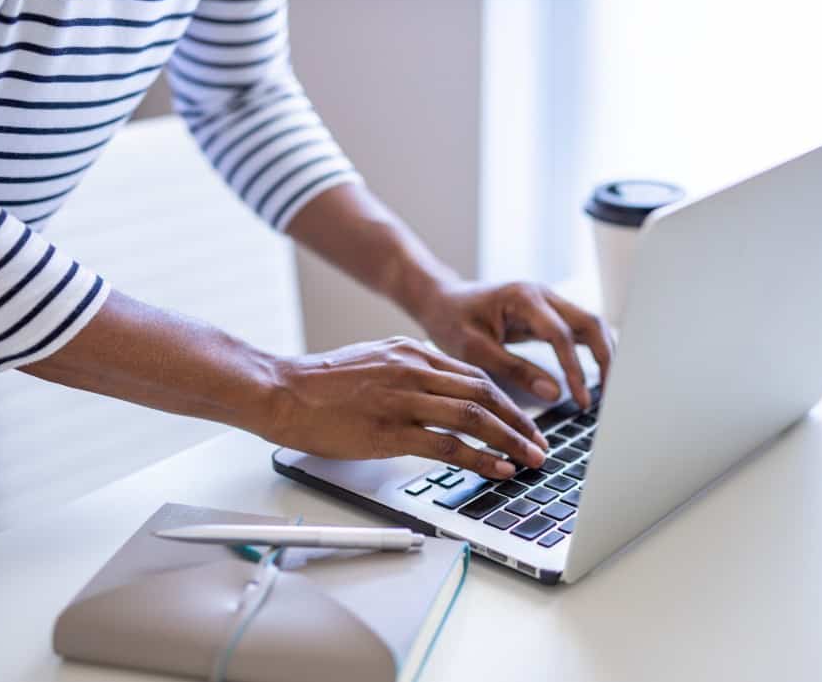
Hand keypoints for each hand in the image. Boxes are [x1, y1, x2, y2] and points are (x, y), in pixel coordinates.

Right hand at [264, 337, 548, 477]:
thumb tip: (442, 394)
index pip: (475, 375)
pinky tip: (498, 469)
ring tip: (530, 460)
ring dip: (510, 441)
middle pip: (484, 394)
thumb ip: (410, 373)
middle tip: (540, 444)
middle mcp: (413, 370)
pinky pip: (447, 445)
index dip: (507, 401)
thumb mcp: (375, 361)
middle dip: (519, 422)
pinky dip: (480, 458)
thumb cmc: (322, 383)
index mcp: (412, 352)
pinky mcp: (389, 430)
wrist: (281, 390)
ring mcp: (403, 399)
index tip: (524, 421)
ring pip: (474, 417)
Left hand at [416, 281, 613, 409]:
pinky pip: (577, 331)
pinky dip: (590, 353)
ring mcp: (548, 302)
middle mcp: (542, 294)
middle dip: (605, 359)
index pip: (562, 334)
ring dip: (603, 355)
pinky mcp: (547, 314)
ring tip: (606, 390)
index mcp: (524, 298)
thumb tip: (555, 393)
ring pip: (590, 325)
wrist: (441, 301)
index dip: (575, 368)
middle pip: (590, 323)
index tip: (580, 399)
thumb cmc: (451, 321)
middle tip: (609, 395)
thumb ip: (514, 370)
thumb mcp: (475, 350)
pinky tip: (592, 378)